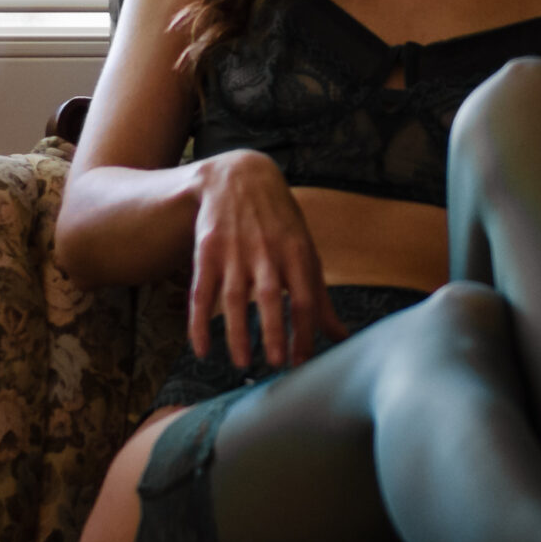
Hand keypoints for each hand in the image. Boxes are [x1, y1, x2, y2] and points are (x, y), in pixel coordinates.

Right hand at [187, 150, 342, 369]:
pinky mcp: (206, 252)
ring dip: (236, 332)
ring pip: (233, 298)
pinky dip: (198, 322)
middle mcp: (266, 252)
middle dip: (274, 331)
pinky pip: (201, 293)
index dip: (304, 331)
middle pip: (270, 296)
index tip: (302, 362)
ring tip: (241, 363)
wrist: (239, 177)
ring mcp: (234, 251)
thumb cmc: (280, 223)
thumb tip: (342, 337)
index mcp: (296, 252)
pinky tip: (201, 349)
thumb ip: (320, 297)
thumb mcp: (305, 252)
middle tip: (276, 364)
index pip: (304, 297)